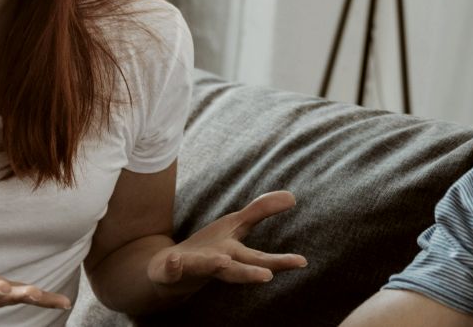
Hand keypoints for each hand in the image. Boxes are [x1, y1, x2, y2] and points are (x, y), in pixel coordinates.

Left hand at [146, 191, 306, 288]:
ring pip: (205, 268)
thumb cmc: (210, 248)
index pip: (260, 258)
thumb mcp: (236, 225)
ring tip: (221, 262)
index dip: (281, 261)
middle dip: (251, 273)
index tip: (303, 263)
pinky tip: (175, 258)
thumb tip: (292, 196)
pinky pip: (170, 267)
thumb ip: (262, 210)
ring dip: (213, 265)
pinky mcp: (170, 269)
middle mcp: (216, 263)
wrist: (170, 269)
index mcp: (234, 255)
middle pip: (236, 269)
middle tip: (268, 276)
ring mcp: (193, 266)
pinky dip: (173, 265)